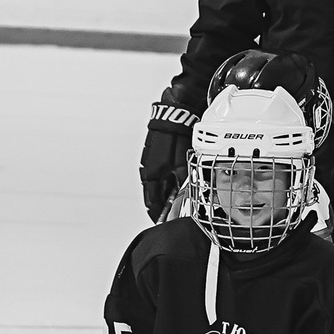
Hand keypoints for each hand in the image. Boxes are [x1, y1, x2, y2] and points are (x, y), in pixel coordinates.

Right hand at [142, 101, 194, 219]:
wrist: (175, 113)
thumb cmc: (176, 135)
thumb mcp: (183, 164)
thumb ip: (183, 181)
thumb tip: (186, 194)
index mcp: (152, 175)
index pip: (152, 203)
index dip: (158, 214)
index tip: (162, 220)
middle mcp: (147, 169)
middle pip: (153, 194)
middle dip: (161, 204)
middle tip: (169, 211)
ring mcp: (149, 160)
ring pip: (155, 183)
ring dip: (163, 191)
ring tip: (173, 196)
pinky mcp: (152, 153)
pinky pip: (157, 172)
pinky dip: (163, 179)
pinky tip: (172, 178)